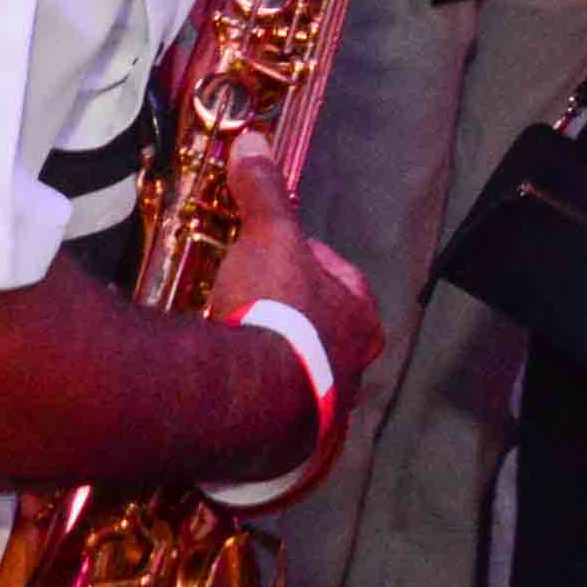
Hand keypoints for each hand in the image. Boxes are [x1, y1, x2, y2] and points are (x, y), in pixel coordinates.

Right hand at [208, 131, 384, 437]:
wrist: (246, 395)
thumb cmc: (277, 312)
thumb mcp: (269, 237)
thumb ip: (264, 193)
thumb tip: (255, 146)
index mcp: (362, 320)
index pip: (341, 277)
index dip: (307, 257)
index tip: (276, 251)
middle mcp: (352, 369)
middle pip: (320, 327)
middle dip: (288, 311)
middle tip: (250, 296)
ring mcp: (319, 408)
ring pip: (297, 370)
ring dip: (269, 355)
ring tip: (231, 337)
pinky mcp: (284, 440)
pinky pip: (268, 407)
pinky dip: (249, 392)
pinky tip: (224, 380)